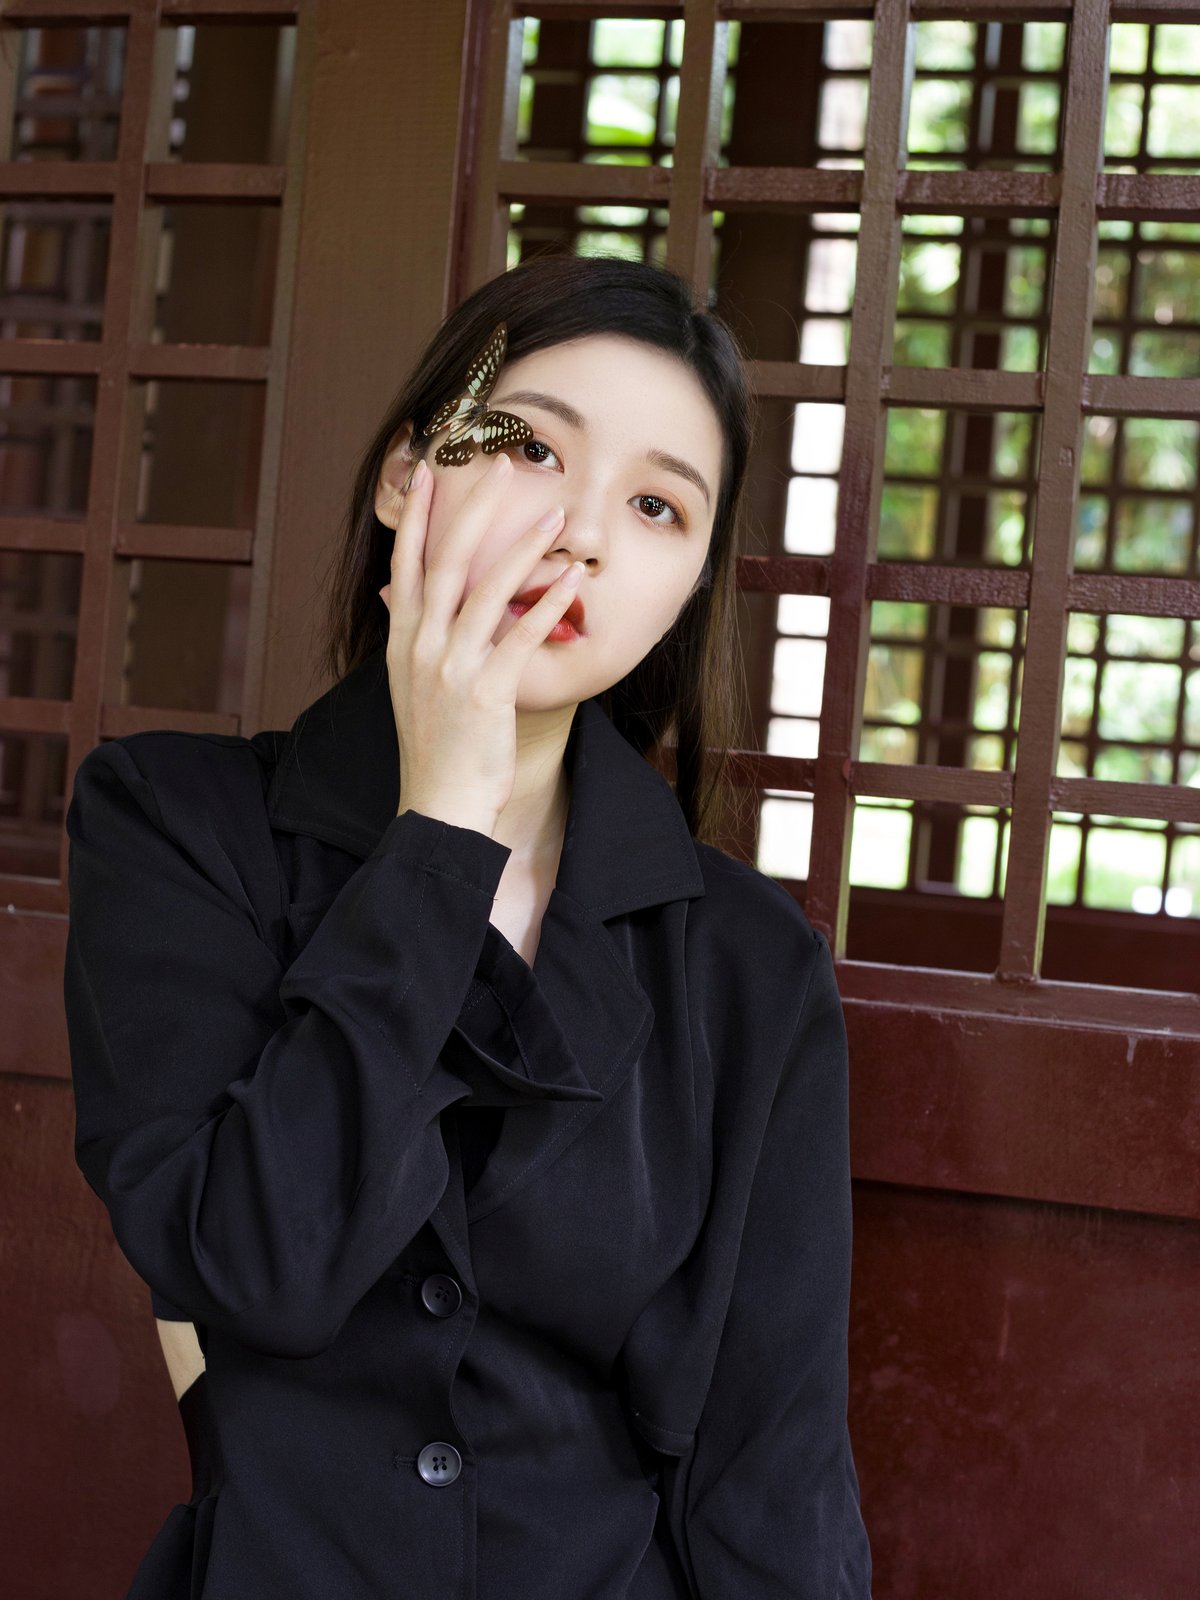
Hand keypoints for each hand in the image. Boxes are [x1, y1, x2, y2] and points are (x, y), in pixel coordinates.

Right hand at [378, 452, 582, 834]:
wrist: (439, 803)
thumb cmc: (435, 744)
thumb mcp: (410, 684)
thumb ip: (411, 636)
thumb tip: (401, 597)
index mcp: (403, 639)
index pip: (406, 560)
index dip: (418, 512)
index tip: (430, 468)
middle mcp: (421, 645)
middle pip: (446, 559)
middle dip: (474, 506)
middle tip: (498, 463)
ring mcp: (450, 667)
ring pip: (486, 590)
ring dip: (524, 546)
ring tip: (556, 514)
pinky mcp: (484, 693)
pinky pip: (519, 637)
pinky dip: (547, 606)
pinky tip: (571, 582)